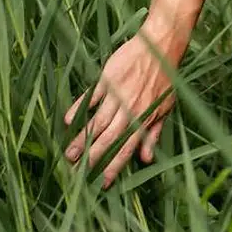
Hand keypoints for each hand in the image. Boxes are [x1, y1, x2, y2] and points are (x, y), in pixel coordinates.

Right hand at [64, 29, 181, 187]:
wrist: (160, 46)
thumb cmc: (165, 79)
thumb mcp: (165, 108)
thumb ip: (154, 134)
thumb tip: (146, 159)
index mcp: (144, 118)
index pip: (127, 148)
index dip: (114, 166)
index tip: (102, 184)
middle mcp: (129, 109)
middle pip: (107, 138)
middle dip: (91, 158)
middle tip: (76, 174)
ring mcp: (117, 94)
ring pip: (96, 121)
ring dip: (81, 139)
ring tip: (68, 155)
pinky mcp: (108, 79)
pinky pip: (91, 97)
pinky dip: (79, 108)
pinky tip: (67, 120)